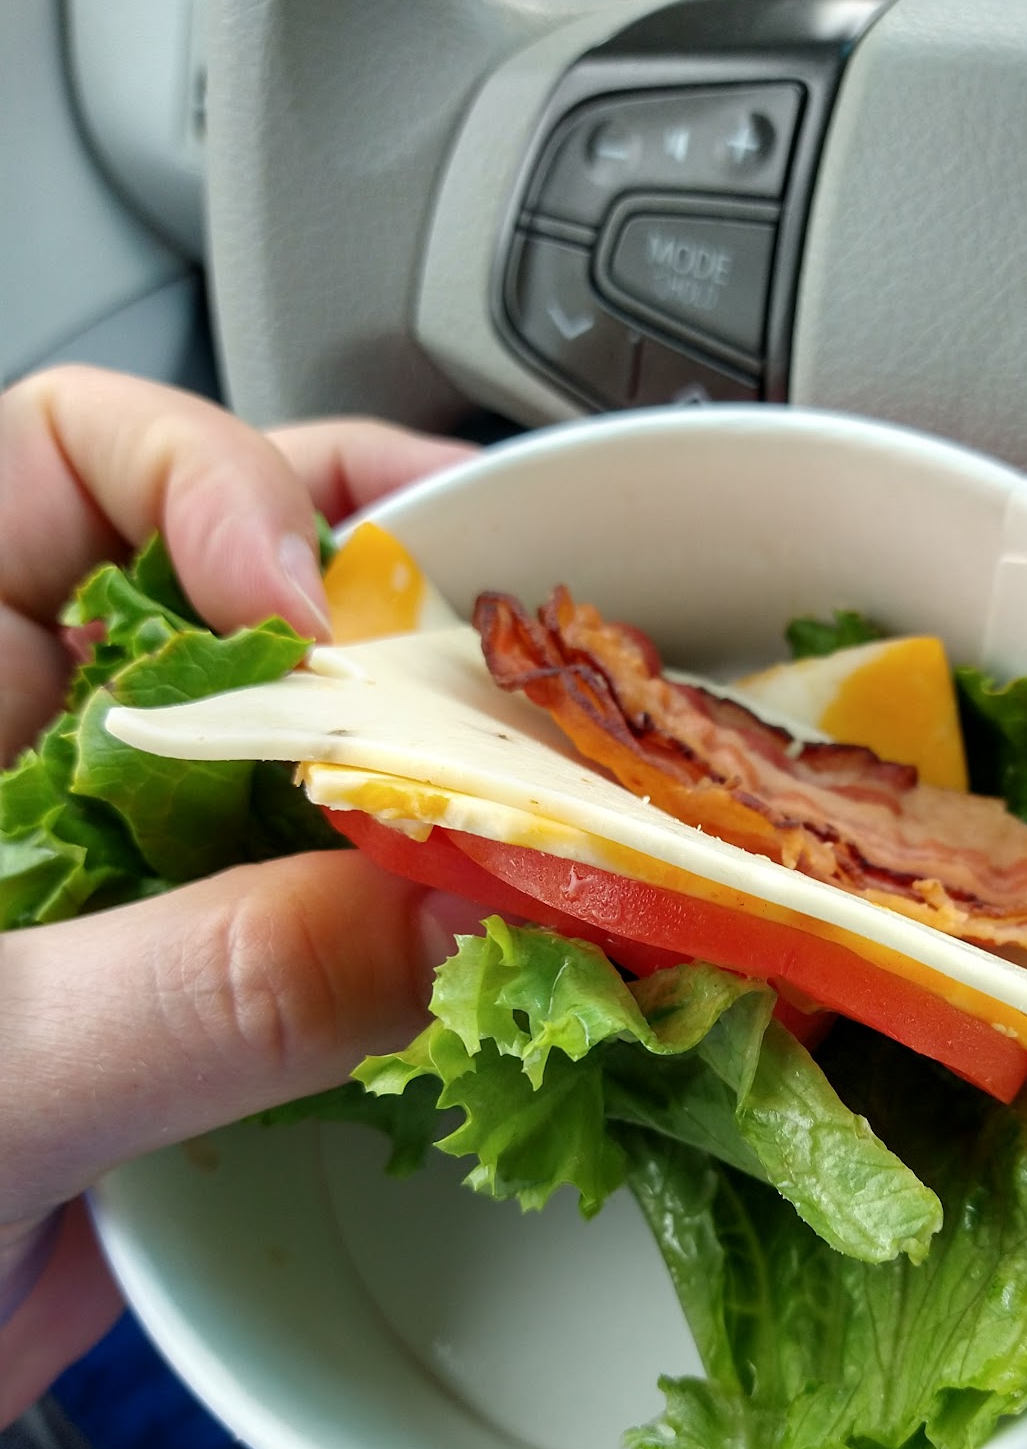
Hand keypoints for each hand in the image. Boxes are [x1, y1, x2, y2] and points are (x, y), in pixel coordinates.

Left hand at [0, 366, 476, 1425]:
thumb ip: (211, 988)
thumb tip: (452, 912)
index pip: (67, 459)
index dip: (210, 480)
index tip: (315, 610)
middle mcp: (42, 752)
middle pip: (236, 580)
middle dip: (387, 595)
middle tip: (509, 657)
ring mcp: (134, 871)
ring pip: (314, 748)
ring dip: (437, 759)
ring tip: (554, 776)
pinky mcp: (202, 986)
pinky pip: (343, 906)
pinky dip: (438, 910)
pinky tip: (513, 929)